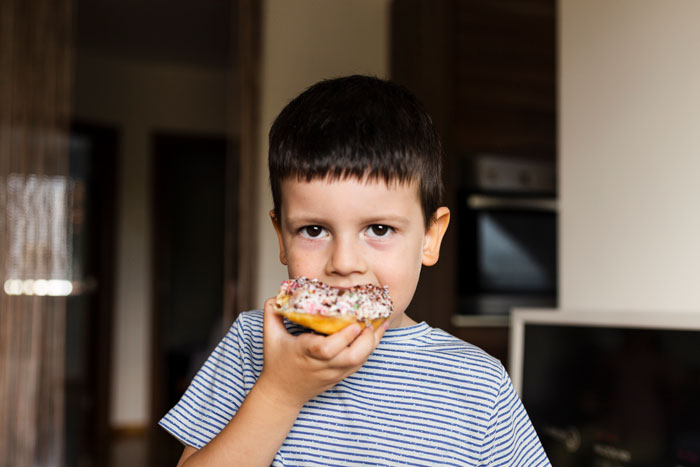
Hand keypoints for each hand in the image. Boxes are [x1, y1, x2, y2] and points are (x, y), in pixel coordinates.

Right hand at [256, 297, 387, 408]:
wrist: (282, 393)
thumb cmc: (276, 362)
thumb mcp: (270, 336)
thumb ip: (272, 313)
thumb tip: (278, 295)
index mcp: (305, 353)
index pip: (327, 349)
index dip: (344, 338)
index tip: (355, 324)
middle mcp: (322, 365)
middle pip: (351, 357)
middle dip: (367, 340)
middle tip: (373, 320)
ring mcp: (334, 372)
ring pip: (360, 361)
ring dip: (373, 342)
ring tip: (381, 322)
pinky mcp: (341, 376)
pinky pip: (360, 363)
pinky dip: (370, 348)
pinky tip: (376, 333)